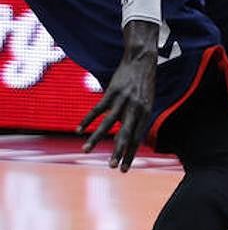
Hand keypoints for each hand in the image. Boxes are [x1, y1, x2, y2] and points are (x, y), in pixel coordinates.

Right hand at [79, 23, 158, 171]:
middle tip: (112, 167)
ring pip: (108, 123)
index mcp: (146, 113)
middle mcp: (136, 108)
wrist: (142, 60)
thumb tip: (129, 136)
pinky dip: (87, 120)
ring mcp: (124, 100)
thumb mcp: (146, 102)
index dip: (130, 154)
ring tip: (85, 150)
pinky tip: (78, 130)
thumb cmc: (144, 84)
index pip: (137, 138)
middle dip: (119, 152)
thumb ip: (137, 118)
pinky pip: (98, 109)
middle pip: (126, 134)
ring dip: (96, 138)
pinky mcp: (112, 92)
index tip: (124, 169)